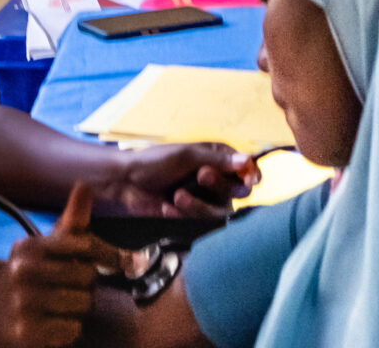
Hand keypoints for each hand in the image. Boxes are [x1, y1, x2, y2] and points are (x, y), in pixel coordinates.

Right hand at [0, 183, 121, 347]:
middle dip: (87, 285)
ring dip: (78, 308)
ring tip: (60, 306)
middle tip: (73, 288)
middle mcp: (23, 272)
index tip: (130, 261)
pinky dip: (68, 329)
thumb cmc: (25, 276)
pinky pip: (72, 329)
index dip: (110, 254)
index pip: (84, 245)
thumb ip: (70, 221)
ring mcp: (23, 304)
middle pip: (88, 277)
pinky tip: (53, 323)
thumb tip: (85, 184)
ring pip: (82, 304)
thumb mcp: (42, 247)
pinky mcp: (26, 334)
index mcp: (29, 247)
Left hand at [108, 141, 256, 216]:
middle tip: (201, 175)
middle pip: (237, 191)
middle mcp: (216, 179)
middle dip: (219, 185)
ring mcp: (205, 200)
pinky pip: (201, 222)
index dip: (251, 175)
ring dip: (199, 205)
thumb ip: (219, 160)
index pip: (246, 168)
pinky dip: (184, 215)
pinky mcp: (193, 218)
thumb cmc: (155, 162)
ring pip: (220, 210)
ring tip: (177, 196)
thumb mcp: (187, 155)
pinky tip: (167, 207)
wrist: (126, 184)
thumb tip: (248, 161)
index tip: (250, 180)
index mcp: (218, 158)